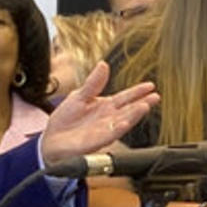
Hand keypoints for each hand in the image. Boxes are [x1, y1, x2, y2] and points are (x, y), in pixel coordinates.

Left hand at [38, 62, 159, 165]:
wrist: (51, 139)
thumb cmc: (65, 119)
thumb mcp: (79, 95)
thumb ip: (93, 83)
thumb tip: (103, 64)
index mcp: (105, 106)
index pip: (125, 97)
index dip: (138, 91)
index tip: (150, 85)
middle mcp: (108, 119)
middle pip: (129, 110)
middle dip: (143, 103)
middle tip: (155, 96)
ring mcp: (104, 131)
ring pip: (123, 122)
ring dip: (134, 115)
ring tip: (145, 106)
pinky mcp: (95, 142)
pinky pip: (109, 135)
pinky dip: (117, 130)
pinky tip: (124, 123)